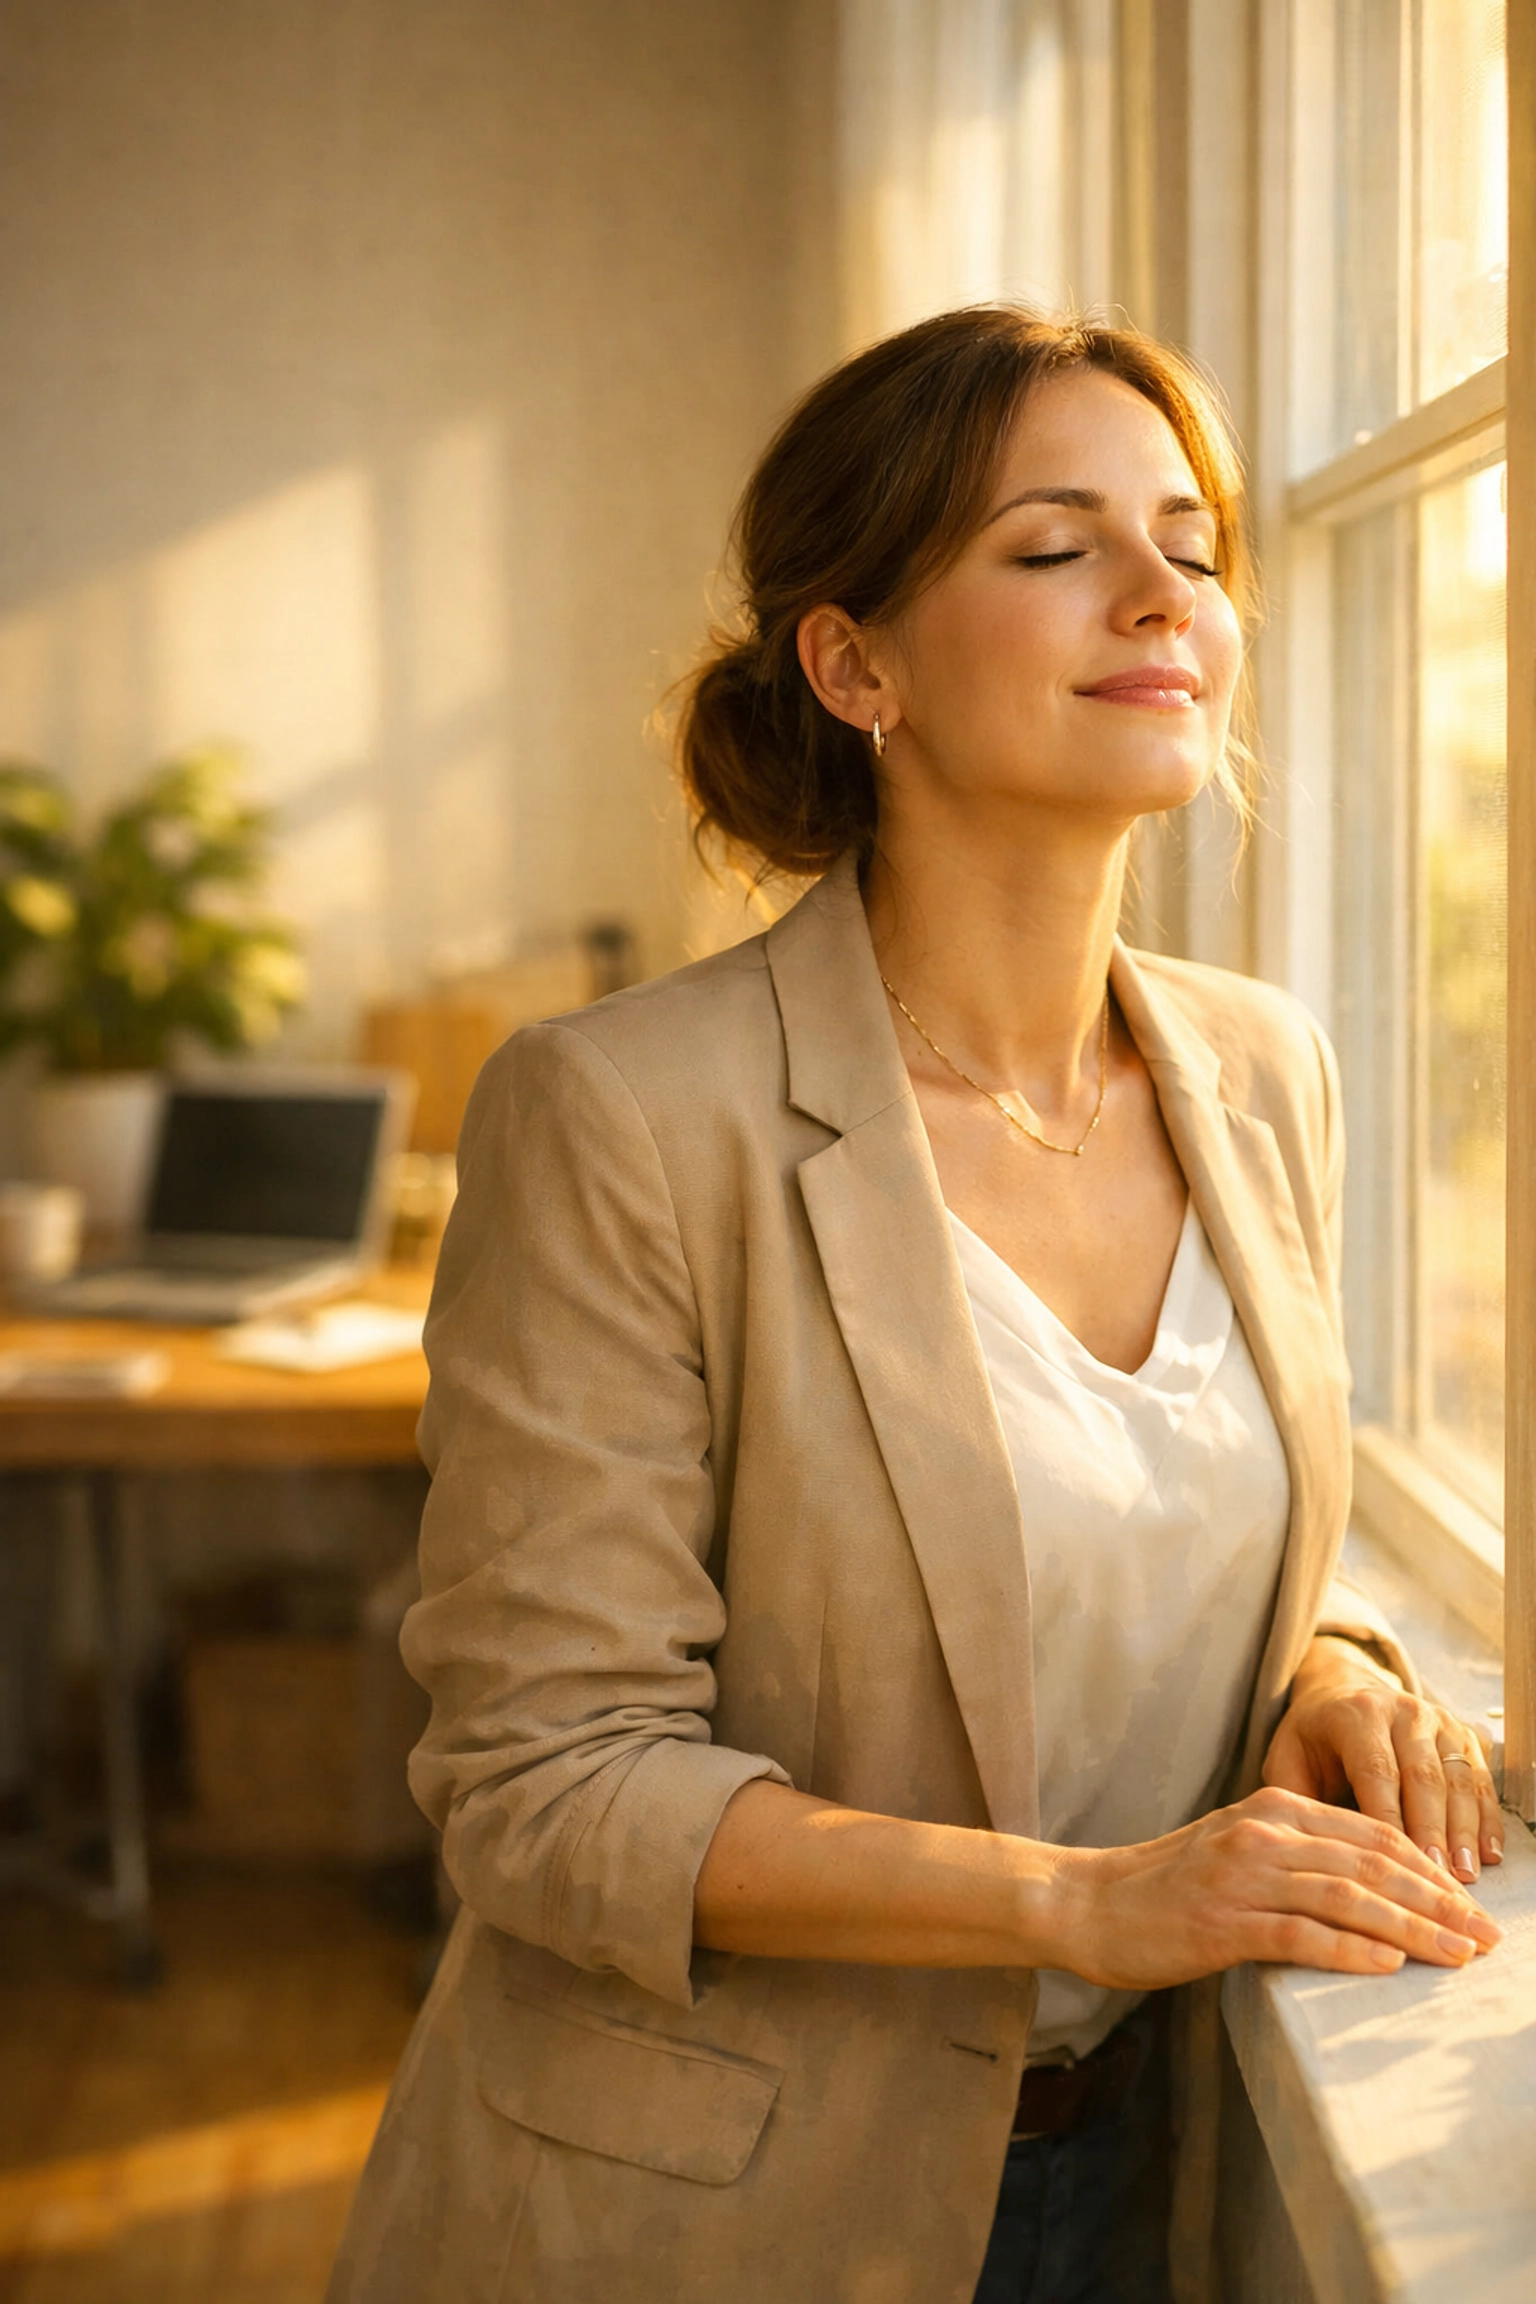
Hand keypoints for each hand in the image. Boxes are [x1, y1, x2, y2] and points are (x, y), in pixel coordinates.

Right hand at [1045, 1784, 1500, 1989]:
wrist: (1085, 1903)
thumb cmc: (1163, 1886)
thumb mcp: (1235, 1851)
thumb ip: (1295, 1858)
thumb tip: (1370, 1891)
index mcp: (1271, 1807)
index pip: (1372, 1833)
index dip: (1429, 1869)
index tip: (1469, 1906)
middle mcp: (1263, 1832)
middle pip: (1372, 1863)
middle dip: (1438, 1902)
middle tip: (1484, 1937)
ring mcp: (1241, 1875)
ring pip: (1347, 1897)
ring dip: (1412, 1929)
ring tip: (1455, 1956)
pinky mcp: (1222, 1920)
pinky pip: (1299, 1933)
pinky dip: (1349, 1949)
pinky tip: (1387, 1964)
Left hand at [1262, 1637, 1502, 1884]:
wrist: (1343, 1695)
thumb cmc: (1312, 1741)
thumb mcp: (1288, 1760)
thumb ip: (1298, 1800)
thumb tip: (1310, 1852)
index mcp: (1356, 1715)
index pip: (1377, 1771)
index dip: (1390, 1819)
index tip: (1397, 1863)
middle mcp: (1403, 1712)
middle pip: (1425, 1777)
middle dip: (1433, 1832)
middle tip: (1438, 1879)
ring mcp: (1439, 1721)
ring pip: (1458, 1781)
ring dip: (1465, 1831)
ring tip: (1465, 1875)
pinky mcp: (1463, 1735)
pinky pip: (1481, 1780)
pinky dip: (1487, 1819)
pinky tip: (1488, 1855)